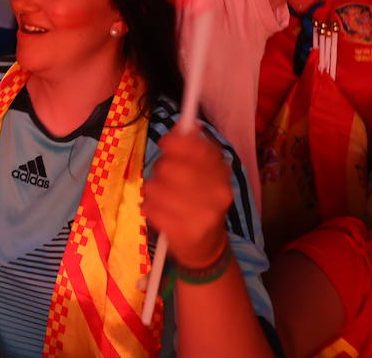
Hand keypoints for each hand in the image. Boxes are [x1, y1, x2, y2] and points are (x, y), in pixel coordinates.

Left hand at [141, 128, 232, 267]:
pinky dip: (150, 207)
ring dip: (153, 190)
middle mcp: (216, 194)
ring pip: (156, 187)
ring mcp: (200, 215)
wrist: (206, 247)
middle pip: (170, 167)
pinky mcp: (183, 232)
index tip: (166, 143)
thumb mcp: (205, 173)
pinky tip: (159, 211)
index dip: (177, 142)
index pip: (199, 149)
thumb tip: (186, 123)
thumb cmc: (201, 202)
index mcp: (222, 176)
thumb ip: (195, 148)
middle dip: (161, 169)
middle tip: (164, 177)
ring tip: (162, 197)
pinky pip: (150, 208)